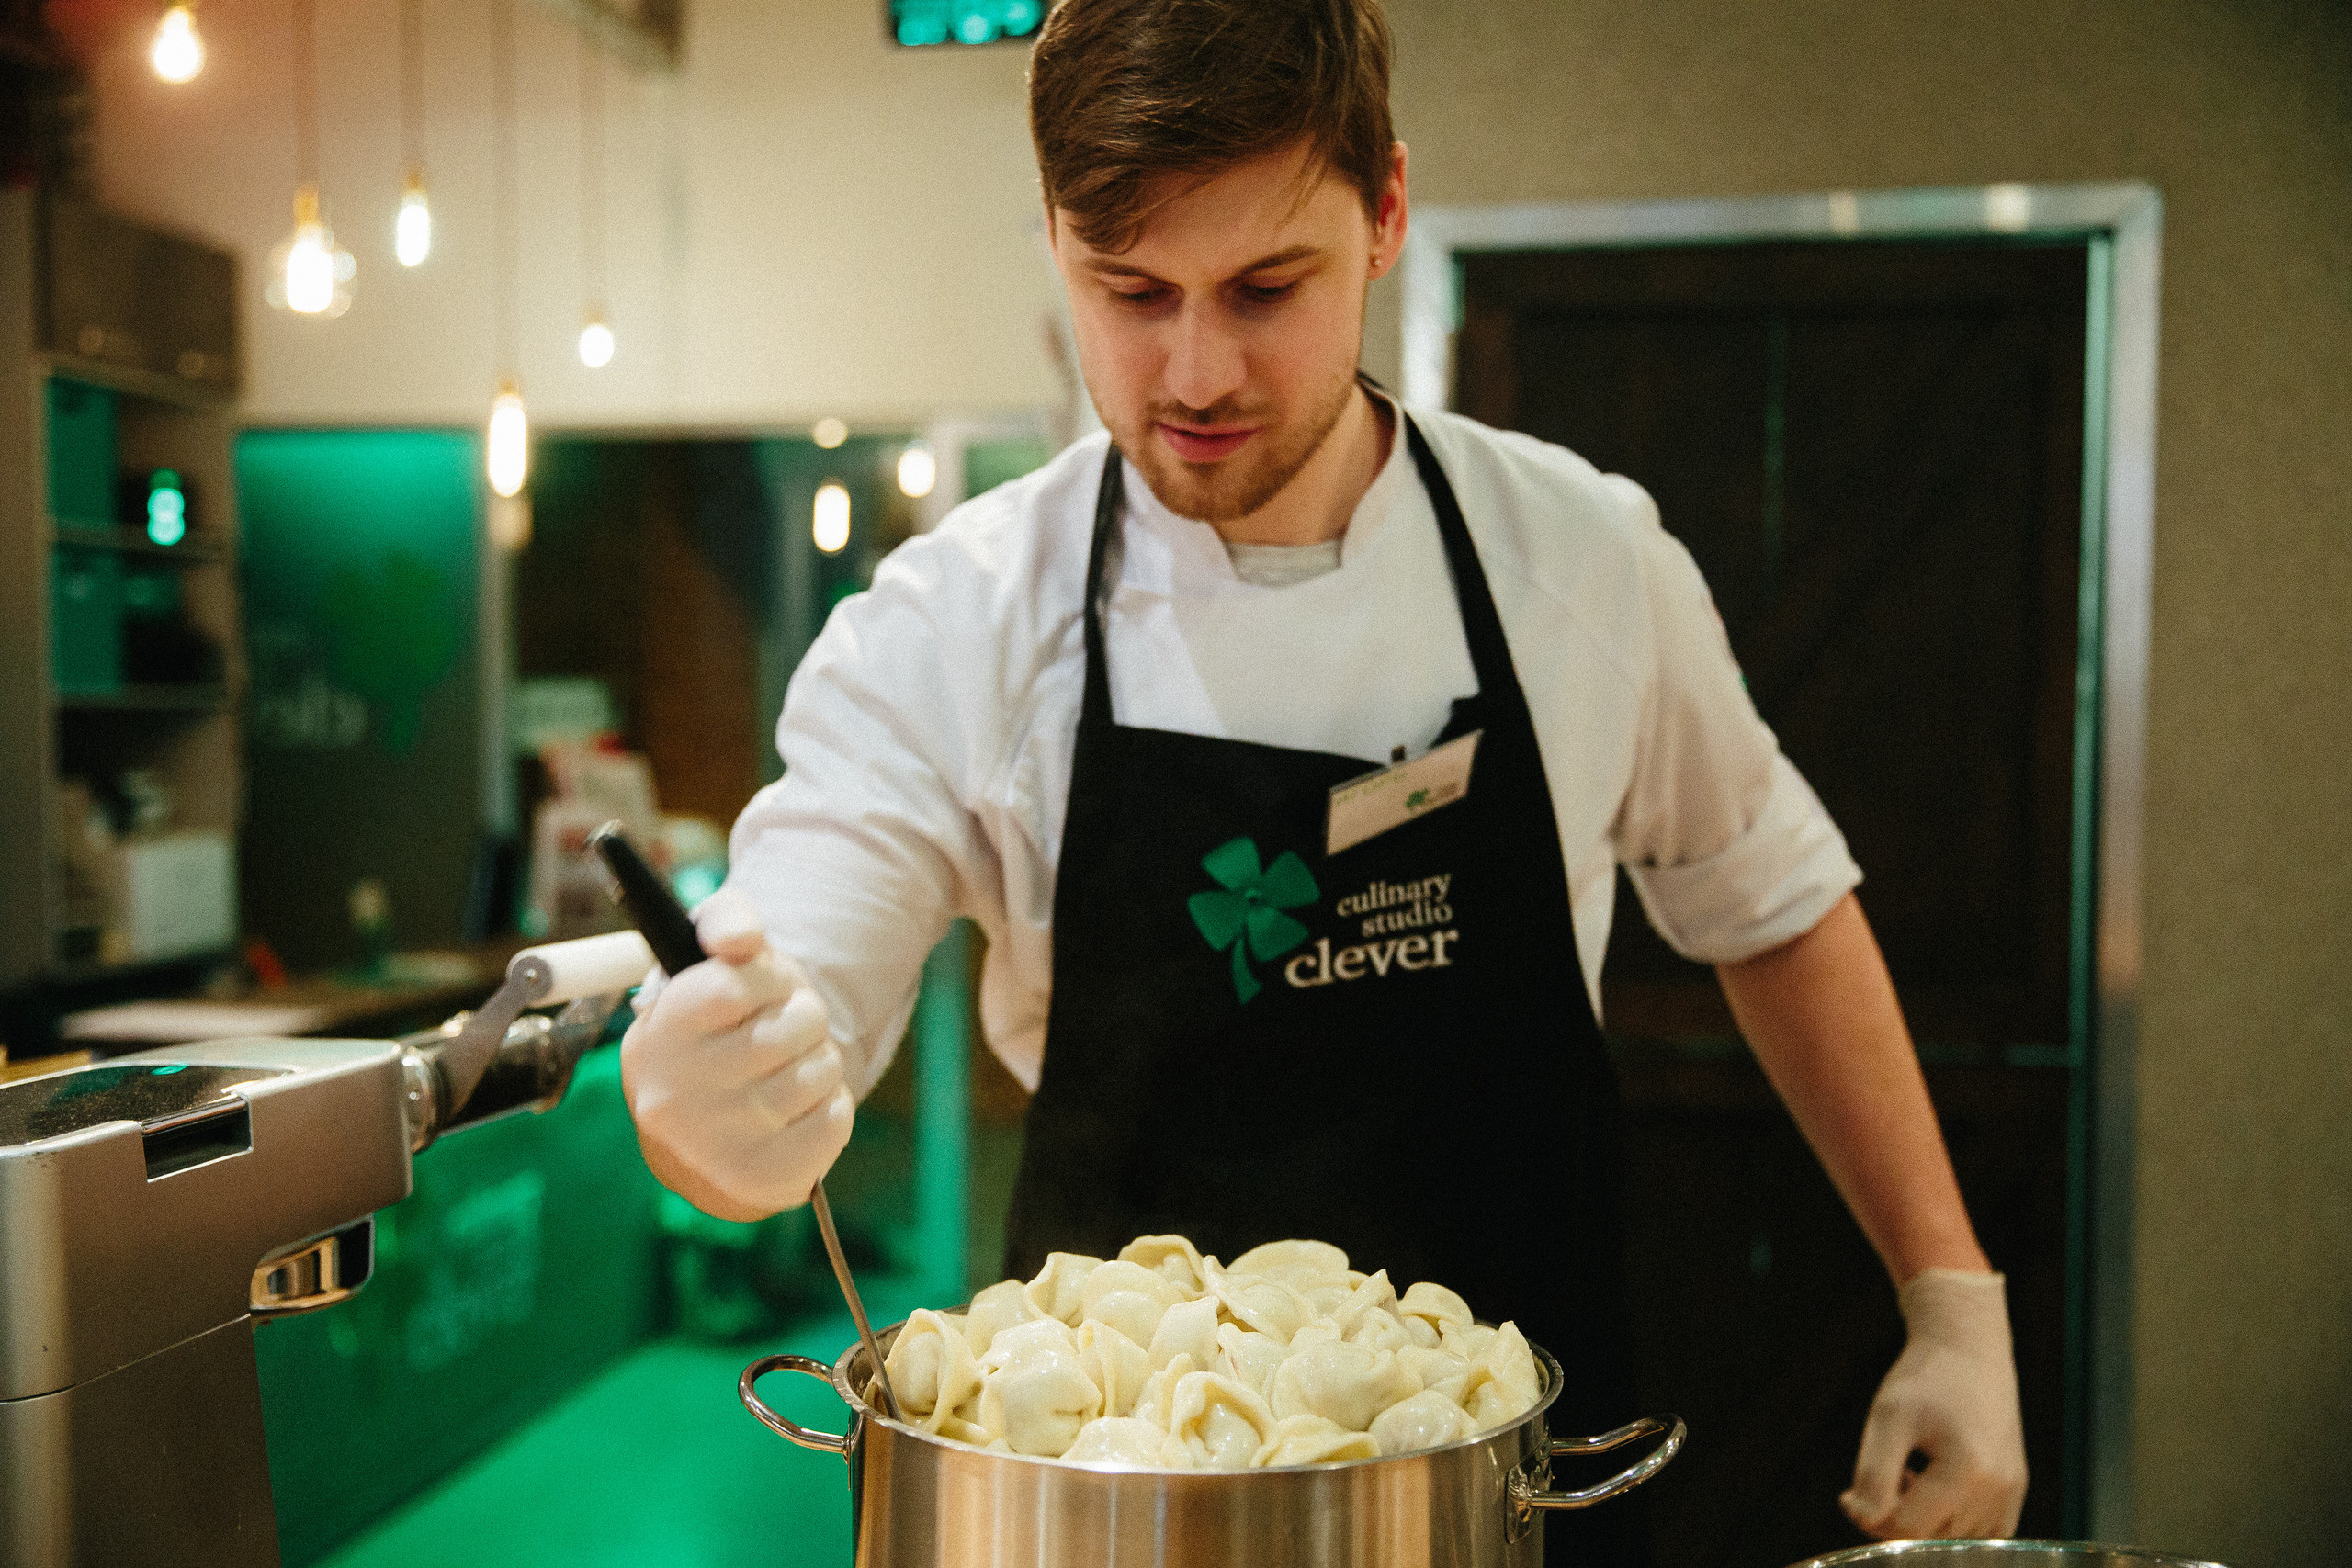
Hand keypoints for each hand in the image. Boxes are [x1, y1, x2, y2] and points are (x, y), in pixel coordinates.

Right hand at [619, 886, 852, 1221]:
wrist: (700, 1133)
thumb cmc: (718, 1028)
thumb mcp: (711, 962)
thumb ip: (727, 920)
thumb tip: (741, 941)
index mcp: (660, 1029)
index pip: (738, 980)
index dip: (770, 978)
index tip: (762, 990)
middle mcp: (674, 1092)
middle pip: (798, 1024)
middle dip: (804, 1019)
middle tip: (780, 1033)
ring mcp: (713, 1143)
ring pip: (822, 1071)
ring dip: (819, 1063)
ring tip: (786, 1072)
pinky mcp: (756, 1180)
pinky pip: (836, 1120)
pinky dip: (830, 1108)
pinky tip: (796, 1113)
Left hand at [1841, 1269, 2027, 1539]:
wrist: (1969, 1349)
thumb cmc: (1925, 1378)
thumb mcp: (1887, 1419)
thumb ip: (1873, 1475)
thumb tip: (1863, 1517)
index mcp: (1968, 1472)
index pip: (1907, 1528)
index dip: (1870, 1514)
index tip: (1851, 1491)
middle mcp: (1999, 1491)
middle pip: (1929, 1537)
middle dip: (1896, 1514)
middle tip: (1888, 1471)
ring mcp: (2012, 1493)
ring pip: (1951, 1539)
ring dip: (1923, 1517)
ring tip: (1913, 1471)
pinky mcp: (2015, 1492)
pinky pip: (1977, 1533)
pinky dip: (1950, 1520)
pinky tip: (1935, 1485)